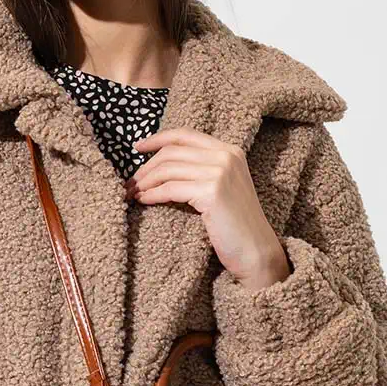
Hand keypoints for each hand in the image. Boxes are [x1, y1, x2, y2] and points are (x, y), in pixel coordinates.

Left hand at [126, 128, 290, 289]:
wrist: (256, 251)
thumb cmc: (235, 224)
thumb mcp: (223, 187)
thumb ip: (202, 169)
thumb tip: (161, 163)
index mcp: (230, 151)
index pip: (185, 135)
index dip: (157, 138)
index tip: (137, 147)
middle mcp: (226, 156)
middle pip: (172, 152)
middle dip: (146, 167)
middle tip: (131, 182)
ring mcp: (220, 172)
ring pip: (167, 169)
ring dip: (145, 182)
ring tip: (133, 193)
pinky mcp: (212, 191)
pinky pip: (170, 188)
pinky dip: (152, 194)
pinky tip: (144, 201)